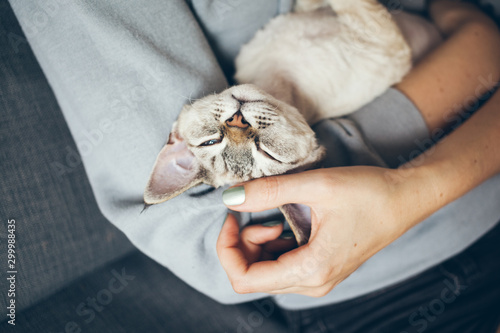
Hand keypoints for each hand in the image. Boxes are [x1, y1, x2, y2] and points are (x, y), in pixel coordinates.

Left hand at [216, 166, 424, 296]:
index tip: (231, 216)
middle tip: (252, 211)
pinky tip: (282, 223)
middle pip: (252, 277)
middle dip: (241, 244)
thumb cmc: (370, 193)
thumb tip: (230, 196)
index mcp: (311, 270)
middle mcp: (312, 283)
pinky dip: (271, 245)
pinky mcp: (319, 267)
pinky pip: (281, 265)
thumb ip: (270, 192)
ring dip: (256, 244)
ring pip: (265, 272)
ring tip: (273, 216)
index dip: (227, 248)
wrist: (406, 198)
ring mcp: (317, 278)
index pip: (245, 279)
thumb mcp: (317, 186)